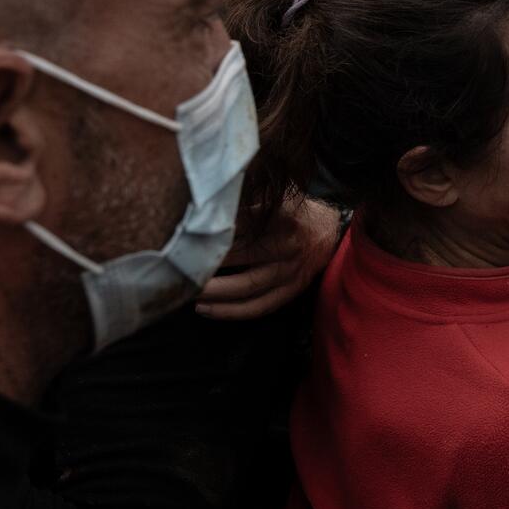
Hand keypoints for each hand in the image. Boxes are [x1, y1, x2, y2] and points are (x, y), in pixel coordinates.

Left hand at [195, 197, 342, 319]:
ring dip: (215, 293)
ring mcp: (290, 272)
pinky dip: (231, 312)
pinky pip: (259, 307)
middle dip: (208, 264)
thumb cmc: (296, 211)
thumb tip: (207, 206)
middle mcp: (287, 246)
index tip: (184, 236)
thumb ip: (246, 201)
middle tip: (177, 268)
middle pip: (241, 256)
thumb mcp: (276, 196)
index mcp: (282, 217)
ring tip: (188, 292)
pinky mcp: (291, 291)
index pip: (240, 224)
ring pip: (247, 287)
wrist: (331, 232)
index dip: (212, 232)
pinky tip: (207, 309)